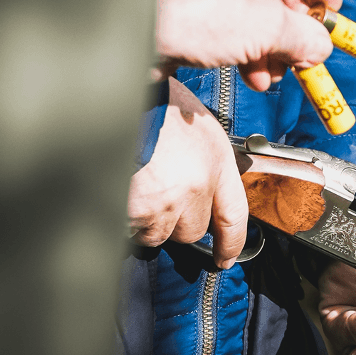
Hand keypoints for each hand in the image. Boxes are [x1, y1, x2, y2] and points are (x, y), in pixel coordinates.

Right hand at [128, 78, 246, 267]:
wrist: (121, 97)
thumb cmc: (157, 105)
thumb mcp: (198, 126)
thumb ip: (207, 162)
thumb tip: (206, 188)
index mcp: (216, 162)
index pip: (233, 216)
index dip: (231, 242)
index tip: (226, 257)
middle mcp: (197, 186)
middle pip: (191, 231)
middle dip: (176, 221)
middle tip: (159, 193)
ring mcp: (166, 201)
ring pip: (157, 233)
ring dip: (147, 219)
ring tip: (139, 184)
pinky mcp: (135, 210)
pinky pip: (130, 228)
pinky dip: (124, 216)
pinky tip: (122, 188)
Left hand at [155, 0, 343, 91]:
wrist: (134, 30)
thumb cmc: (200, 12)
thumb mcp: (271, 29)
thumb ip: (307, 38)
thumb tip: (320, 48)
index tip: (329, 14)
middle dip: (300, 23)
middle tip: (306, 51)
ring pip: (264, 5)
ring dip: (277, 44)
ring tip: (277, 73)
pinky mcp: (197, 0)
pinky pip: (239, 20)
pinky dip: (252, 48)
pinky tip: (253, 76)